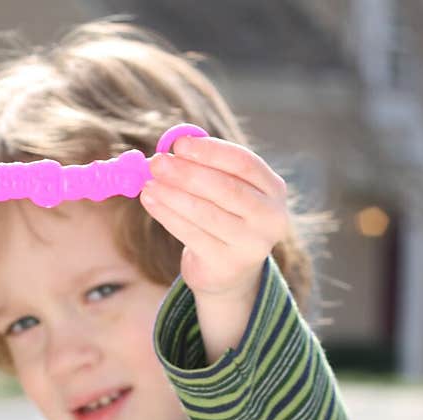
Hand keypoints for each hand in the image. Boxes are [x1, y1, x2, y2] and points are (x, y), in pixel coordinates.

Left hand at [139, 135, 288, 301]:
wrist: (228, 272)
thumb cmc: (225, 217)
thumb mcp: (226, 190)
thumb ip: (206, 167)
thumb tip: (168, 149)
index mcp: (273, 189)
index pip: (244, 163)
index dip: (211, 151)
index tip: (179, 143)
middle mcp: (269, 218)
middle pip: (226, 189)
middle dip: (187, 173)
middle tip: (157, 162)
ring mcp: (249, 244)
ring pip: (205, 214)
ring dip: (172, 195)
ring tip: (148, 183)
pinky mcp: (225, 264)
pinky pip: (192, 235)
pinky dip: (168, 216)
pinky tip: (151, 202)